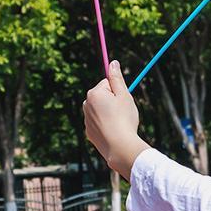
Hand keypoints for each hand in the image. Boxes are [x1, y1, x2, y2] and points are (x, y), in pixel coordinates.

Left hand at [83, 61, 148, 179]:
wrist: (120, 148)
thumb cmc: (124, 119)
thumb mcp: (124, 95)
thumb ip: (117, 78)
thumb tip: (113, 62)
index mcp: (94, 93)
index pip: (107, 84)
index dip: (118, 92)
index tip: (122, 101)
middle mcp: (86, 104)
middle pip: (102, 96)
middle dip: (112, 101)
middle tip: (122, 113)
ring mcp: (86, 119)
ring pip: (101, 110)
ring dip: (109, 113)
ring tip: (118, 123)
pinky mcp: (88, 132)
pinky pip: (99, 123)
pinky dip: (105, 125)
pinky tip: (113, 132)